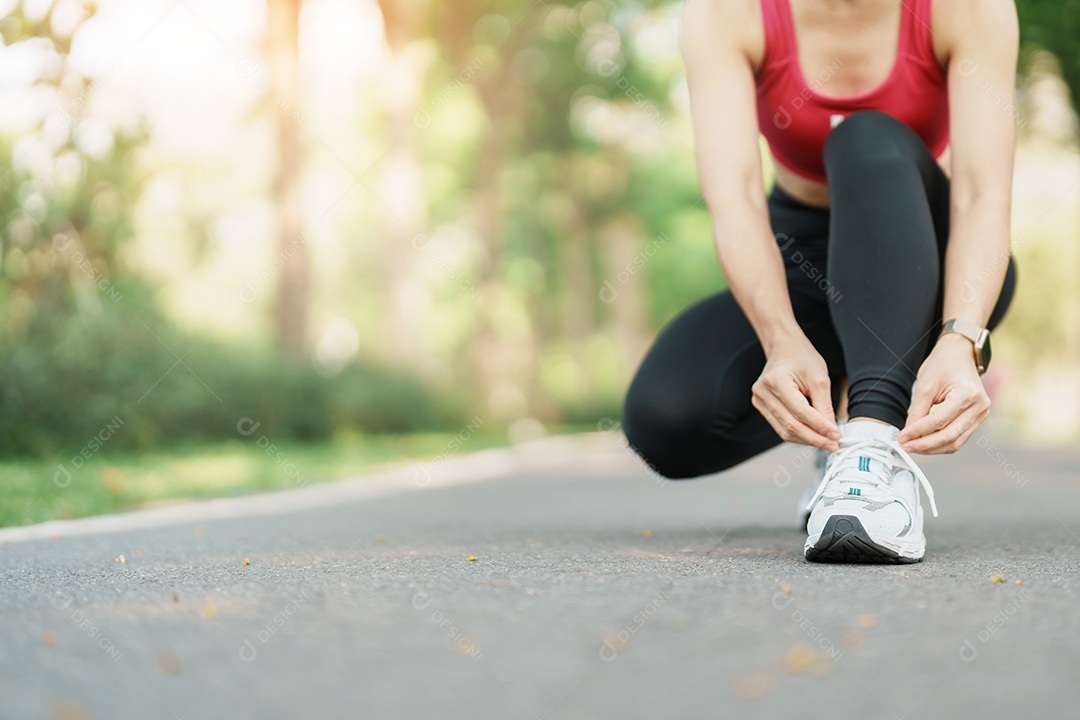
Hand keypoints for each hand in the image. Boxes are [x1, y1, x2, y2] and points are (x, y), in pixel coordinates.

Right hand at [751, 332, 840, 449]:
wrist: (784, 347)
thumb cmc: (801, 357)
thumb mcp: (819, 377)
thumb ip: (825, 406)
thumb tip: (831, 430)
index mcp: (776, 381)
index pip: (800, 412)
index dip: (820, 427)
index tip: (836, 436)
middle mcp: (763, 392)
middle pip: (790, 425)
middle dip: (814, 438)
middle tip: (833, 445)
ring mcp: (759, 401)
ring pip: (784, 431)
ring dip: (806, 439)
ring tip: (825, 442)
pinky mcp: (761, 407)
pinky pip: (780, 427)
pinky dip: (797, 434)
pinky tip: (812, 435)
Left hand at [898, 333, 989, 453]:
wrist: (959, 354)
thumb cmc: (943, 365)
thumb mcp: (925, 386)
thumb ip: (917, 412)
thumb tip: (908, 433)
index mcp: (968, 394)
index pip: (939, 421)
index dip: (918, 432)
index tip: (902, 438)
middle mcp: (979, 407)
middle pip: (950, 436)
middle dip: (925, 445)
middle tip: (906, 446)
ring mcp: (981, 414)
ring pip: (956, 442)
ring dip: (933, 448)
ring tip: (913, 446)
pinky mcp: (977, 419)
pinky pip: (959, 437)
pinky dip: (941, 443)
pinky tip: (925, 443)